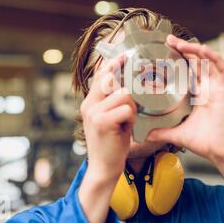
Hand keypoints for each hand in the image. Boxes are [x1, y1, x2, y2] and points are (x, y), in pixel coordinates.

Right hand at [78, 55, 136, 222]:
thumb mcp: (112, 118)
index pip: (101, 76)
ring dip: (131, 109)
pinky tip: (124, 129)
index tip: (123, 54)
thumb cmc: (112, 143)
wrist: (104, 168)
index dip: (112, 64)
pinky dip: (130, 119)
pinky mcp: (101, 121)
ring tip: (125, 123)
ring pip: (124, 95)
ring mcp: (93, 112)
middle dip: (129, 91)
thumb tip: (128, 85)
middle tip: (134, 100)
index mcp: (90, 102)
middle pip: (114, 81)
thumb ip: (114, 102)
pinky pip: (126, 109)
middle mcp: (89, 104)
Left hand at [147, 35, 223, 212]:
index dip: (178, 59)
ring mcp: (217, 87)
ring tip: (180, 43)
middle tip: (168, 40)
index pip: (188, 70)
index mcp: (198, 94)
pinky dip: (212, 56)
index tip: (163, 51)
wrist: (221, 152)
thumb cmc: (204, 142)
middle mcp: (208, 87)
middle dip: (183, 49)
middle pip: (196, 61)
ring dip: (194, 49)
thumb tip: (145, 135)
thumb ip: (162, 132)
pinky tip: (201, 49)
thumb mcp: (178, 134)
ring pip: (207, 60)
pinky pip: (221, 67)